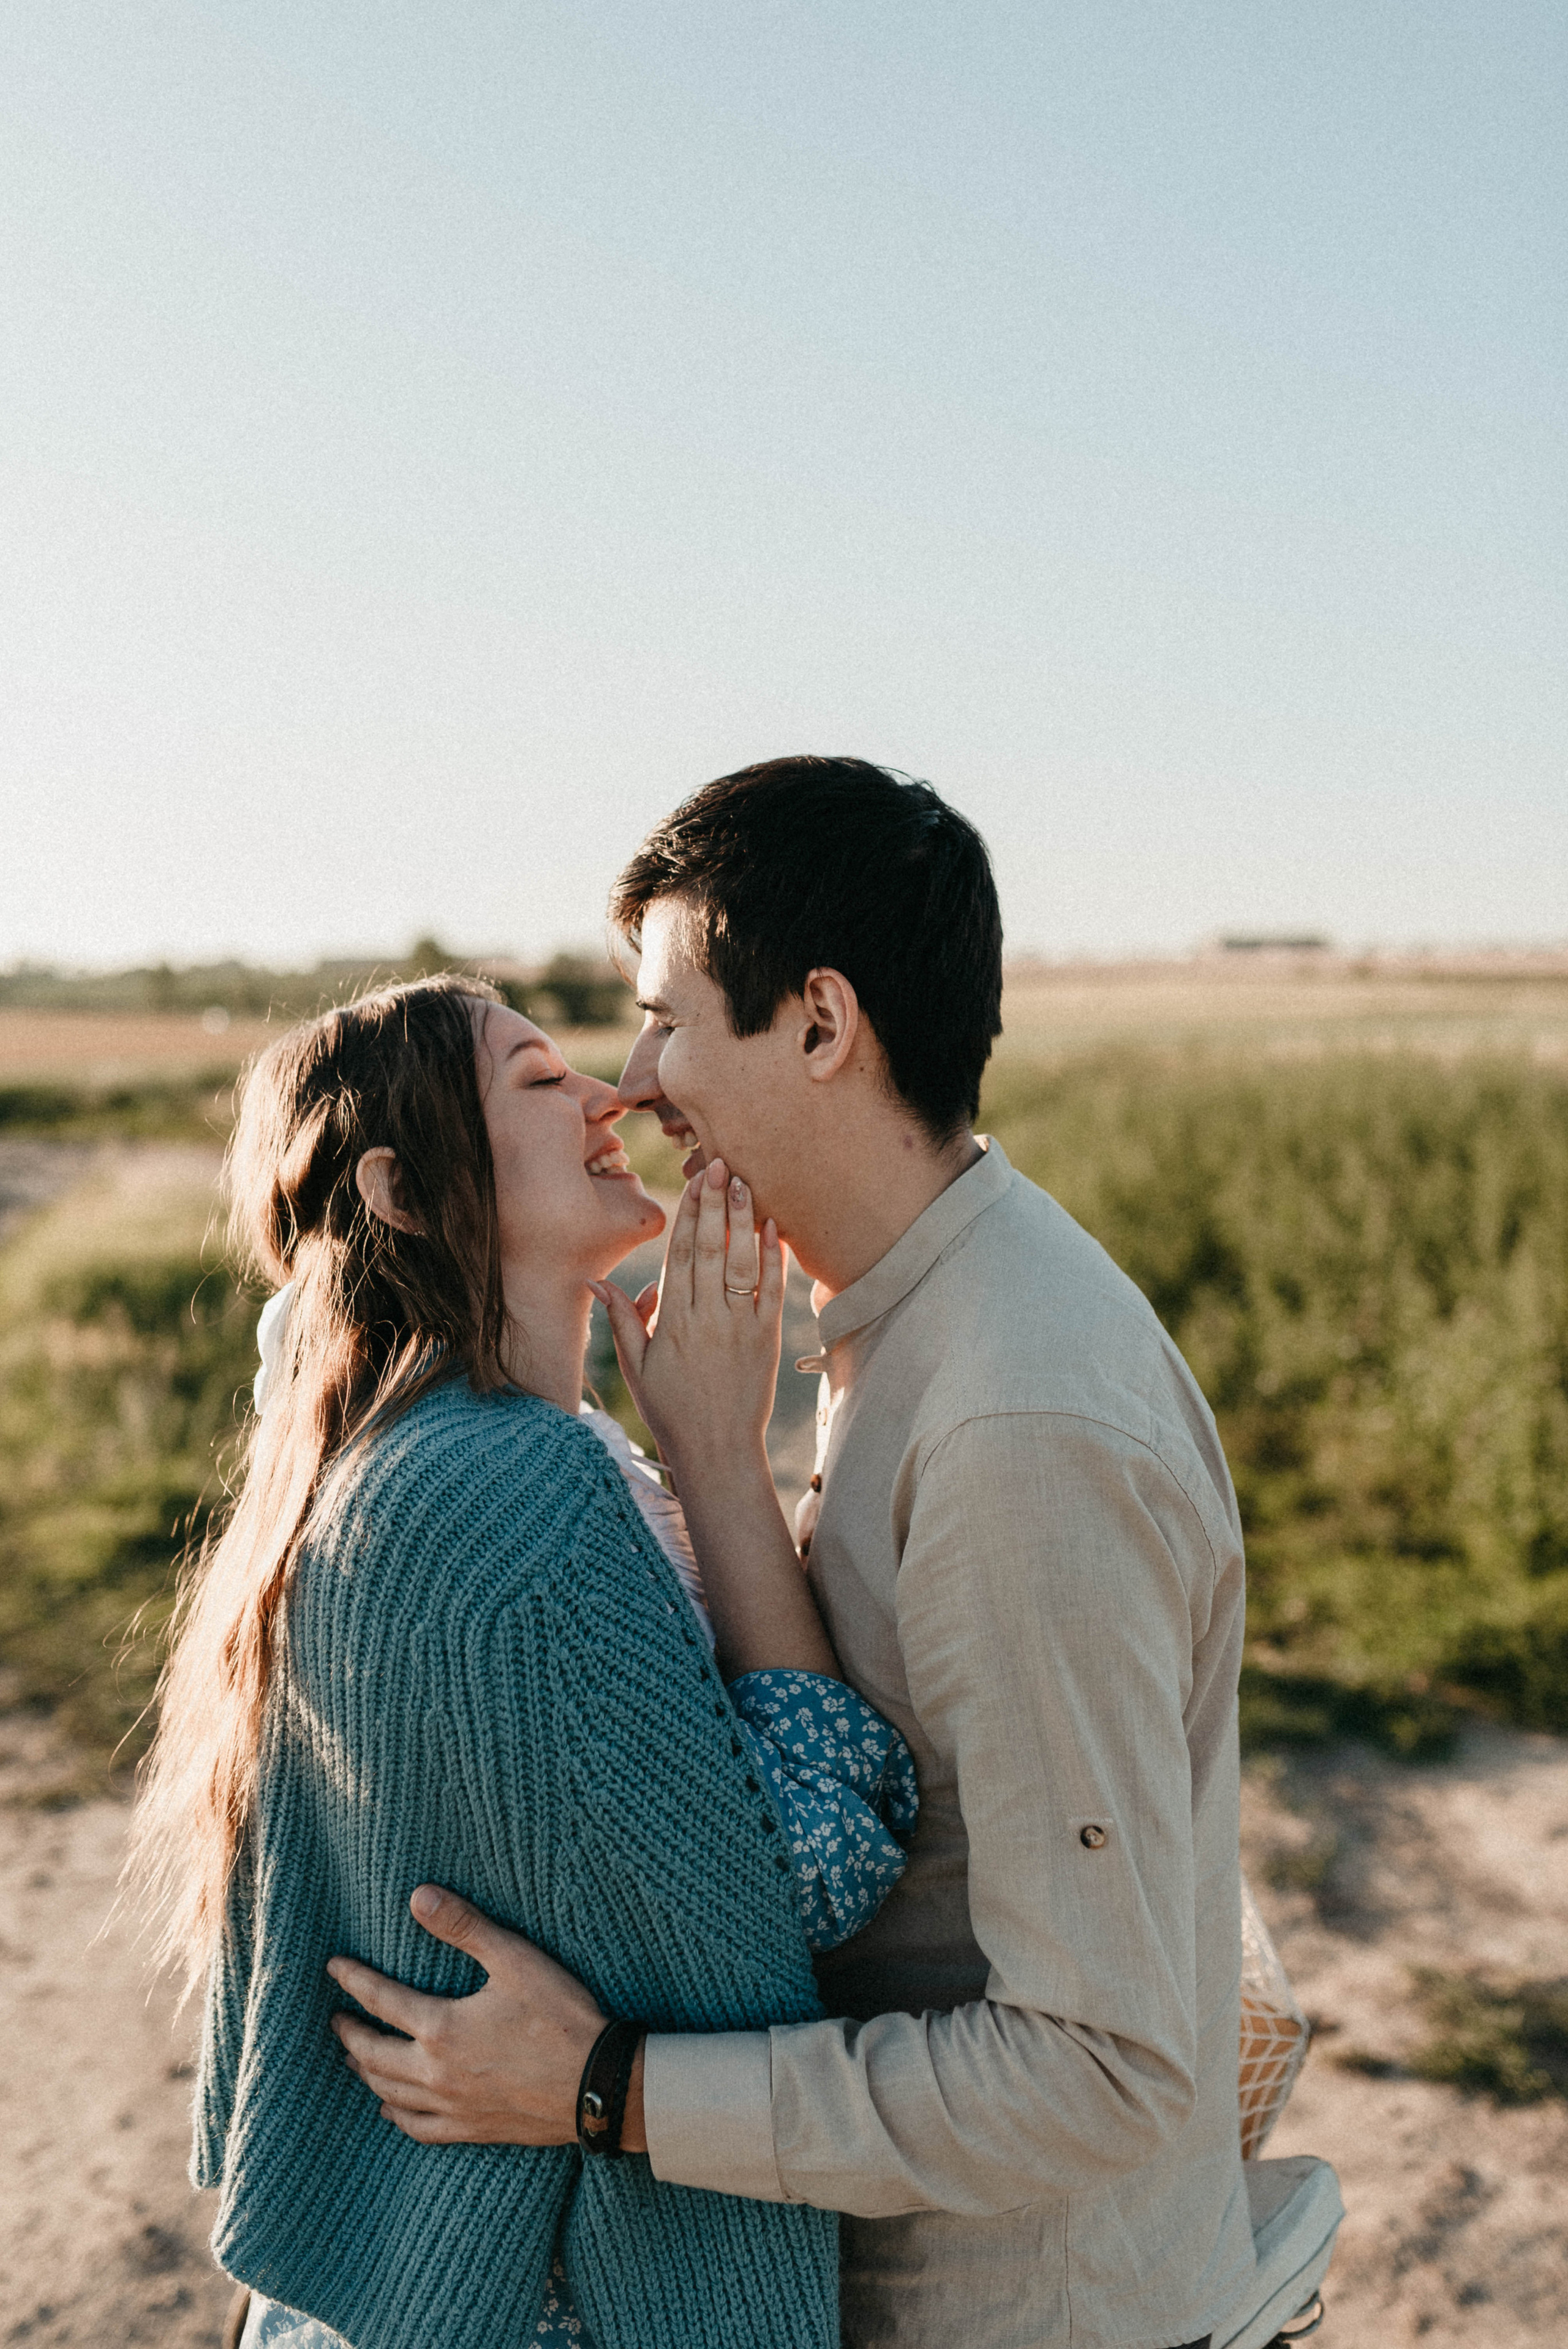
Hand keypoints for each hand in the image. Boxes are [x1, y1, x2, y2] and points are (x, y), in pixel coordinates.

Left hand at [327, 1885, 644, 2149]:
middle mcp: (436, 2074)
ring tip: (353, 2056)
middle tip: (335, 2017)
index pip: (381, 2001)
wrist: (597, 2086)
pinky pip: (418, 2129)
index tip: (333, 1967)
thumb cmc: (560, 2017)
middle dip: (350, 2032)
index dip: (353, 1981)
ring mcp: (452, 2107)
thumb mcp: (515, 1959)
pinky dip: (396, 2116)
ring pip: (389, 2093)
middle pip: (373, 2054)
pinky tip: (389, 2109)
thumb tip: (417, 1896)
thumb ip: (464, 1927)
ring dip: (365, 2072)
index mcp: (441, 2029)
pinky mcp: (472, 2129)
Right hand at [593, 1158, 783, 1480]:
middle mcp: (706, 1318)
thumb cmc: (671, 1410)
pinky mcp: (766, 1339)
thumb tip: (595, 1281)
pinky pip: (771, 1291)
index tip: (692, 1181)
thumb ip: (621, 1320)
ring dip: (743, 1220)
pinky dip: (773, 1258)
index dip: (686, 1214)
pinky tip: (774, 1228)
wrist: (717, 1451)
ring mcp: (739, 1326)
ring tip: (744, 1183)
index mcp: (671, 1322)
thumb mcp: (635, 1368)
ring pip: (740, 1263)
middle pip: (708, 1249)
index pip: (678, 1255)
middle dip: (714, 1204)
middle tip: (720, 1164)